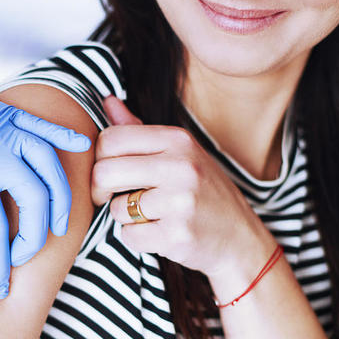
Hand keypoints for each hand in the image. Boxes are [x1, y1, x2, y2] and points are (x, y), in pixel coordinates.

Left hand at [0, 28, 89, 298]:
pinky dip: (63, 137)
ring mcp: (5, 126)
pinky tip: (82, 147)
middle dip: (36, 234)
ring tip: (60, 224)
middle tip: (23, 256)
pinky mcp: (4, 112)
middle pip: (35, 198)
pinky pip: (42, 126)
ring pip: (49, 164)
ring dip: (60, 196)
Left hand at [91, 97, 275, 282]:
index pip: (111, 138)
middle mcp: (181, 166)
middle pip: (105, 172)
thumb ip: (138, 129)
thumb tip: (107, 100)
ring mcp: (181, 201)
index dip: (99, 158)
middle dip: (100, 189)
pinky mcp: (177, 234)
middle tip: (111, 197)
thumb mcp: (179, 153)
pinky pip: (129, 236)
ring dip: (126, 216)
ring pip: (117, 208)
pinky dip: (137, 238)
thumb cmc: (202, 192)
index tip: (109, 172)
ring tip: (152, 214)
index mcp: (178, 139)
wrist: (239, 237)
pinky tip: (160, 232)